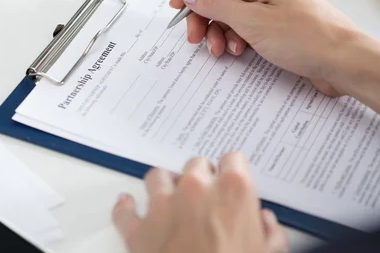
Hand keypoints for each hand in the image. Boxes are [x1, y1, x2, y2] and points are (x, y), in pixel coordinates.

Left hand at [112, 152, 287, 252]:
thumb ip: (271, 234)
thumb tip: (266, 224)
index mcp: (232, 191)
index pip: (234, 160)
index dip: (234, 172)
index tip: (233, 181)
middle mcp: (195, 189)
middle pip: (196, 165)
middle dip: (202, 178)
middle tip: (207, 198)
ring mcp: (162, 205)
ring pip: (158, 176)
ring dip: (165, 185)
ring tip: (172, 200)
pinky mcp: (138, 228)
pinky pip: (124, 210)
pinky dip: (126, 209)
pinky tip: (129, 206)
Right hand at [169, 0, 361, 95]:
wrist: (345, 63)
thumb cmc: (310, 38)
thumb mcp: (251, 21)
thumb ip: (215, 4)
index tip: (179, 3)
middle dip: (203, 15)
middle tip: (194, 36)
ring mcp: (271, 6)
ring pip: (230, 12)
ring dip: (218, 31)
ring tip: (219, 49)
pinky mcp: (276, 25)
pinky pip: (245, 26)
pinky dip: (235, 38)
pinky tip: (239, 51)